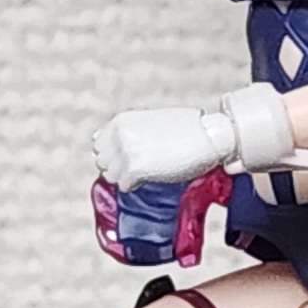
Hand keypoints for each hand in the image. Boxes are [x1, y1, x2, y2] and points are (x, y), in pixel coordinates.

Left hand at [92, 104, 230, 188]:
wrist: (208, 136)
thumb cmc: (185, 127)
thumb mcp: (150, 120)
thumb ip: (127, 130)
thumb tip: (100, 140)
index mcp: (122, 120)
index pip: (98, 145)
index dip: (114, 154)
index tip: (129, 157)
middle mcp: (119, 135)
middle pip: (102, 162)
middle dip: (118, 167)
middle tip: (139, 166)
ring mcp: (126, 152)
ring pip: (111, 176)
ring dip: (127, 177)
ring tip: (147, 170)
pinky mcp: (135, 169)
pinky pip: (125, 186)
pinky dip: (137, 185)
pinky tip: (153, 175)